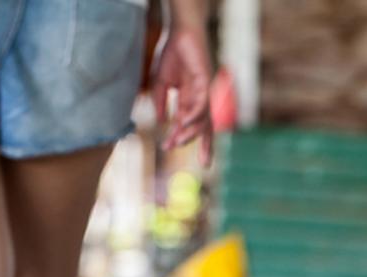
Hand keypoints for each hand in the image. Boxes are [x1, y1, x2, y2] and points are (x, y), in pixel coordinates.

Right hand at [149, 22, 212, 163]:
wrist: (180, 32)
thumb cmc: (171, 55)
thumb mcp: (160, 84)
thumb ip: (160, 103)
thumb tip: (160, 122)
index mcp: (190, 100)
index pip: (192, 125)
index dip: (183, 138)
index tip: (167, 149)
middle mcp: (200, 99)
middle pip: (205, 128)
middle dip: (200, 145)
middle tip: (180, 153)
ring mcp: (205, 92)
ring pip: (203, 120)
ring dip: (189, 132)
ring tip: (175, 141)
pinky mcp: (206, 82)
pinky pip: (202, 104)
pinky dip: (194, 116)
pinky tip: (183, 123)